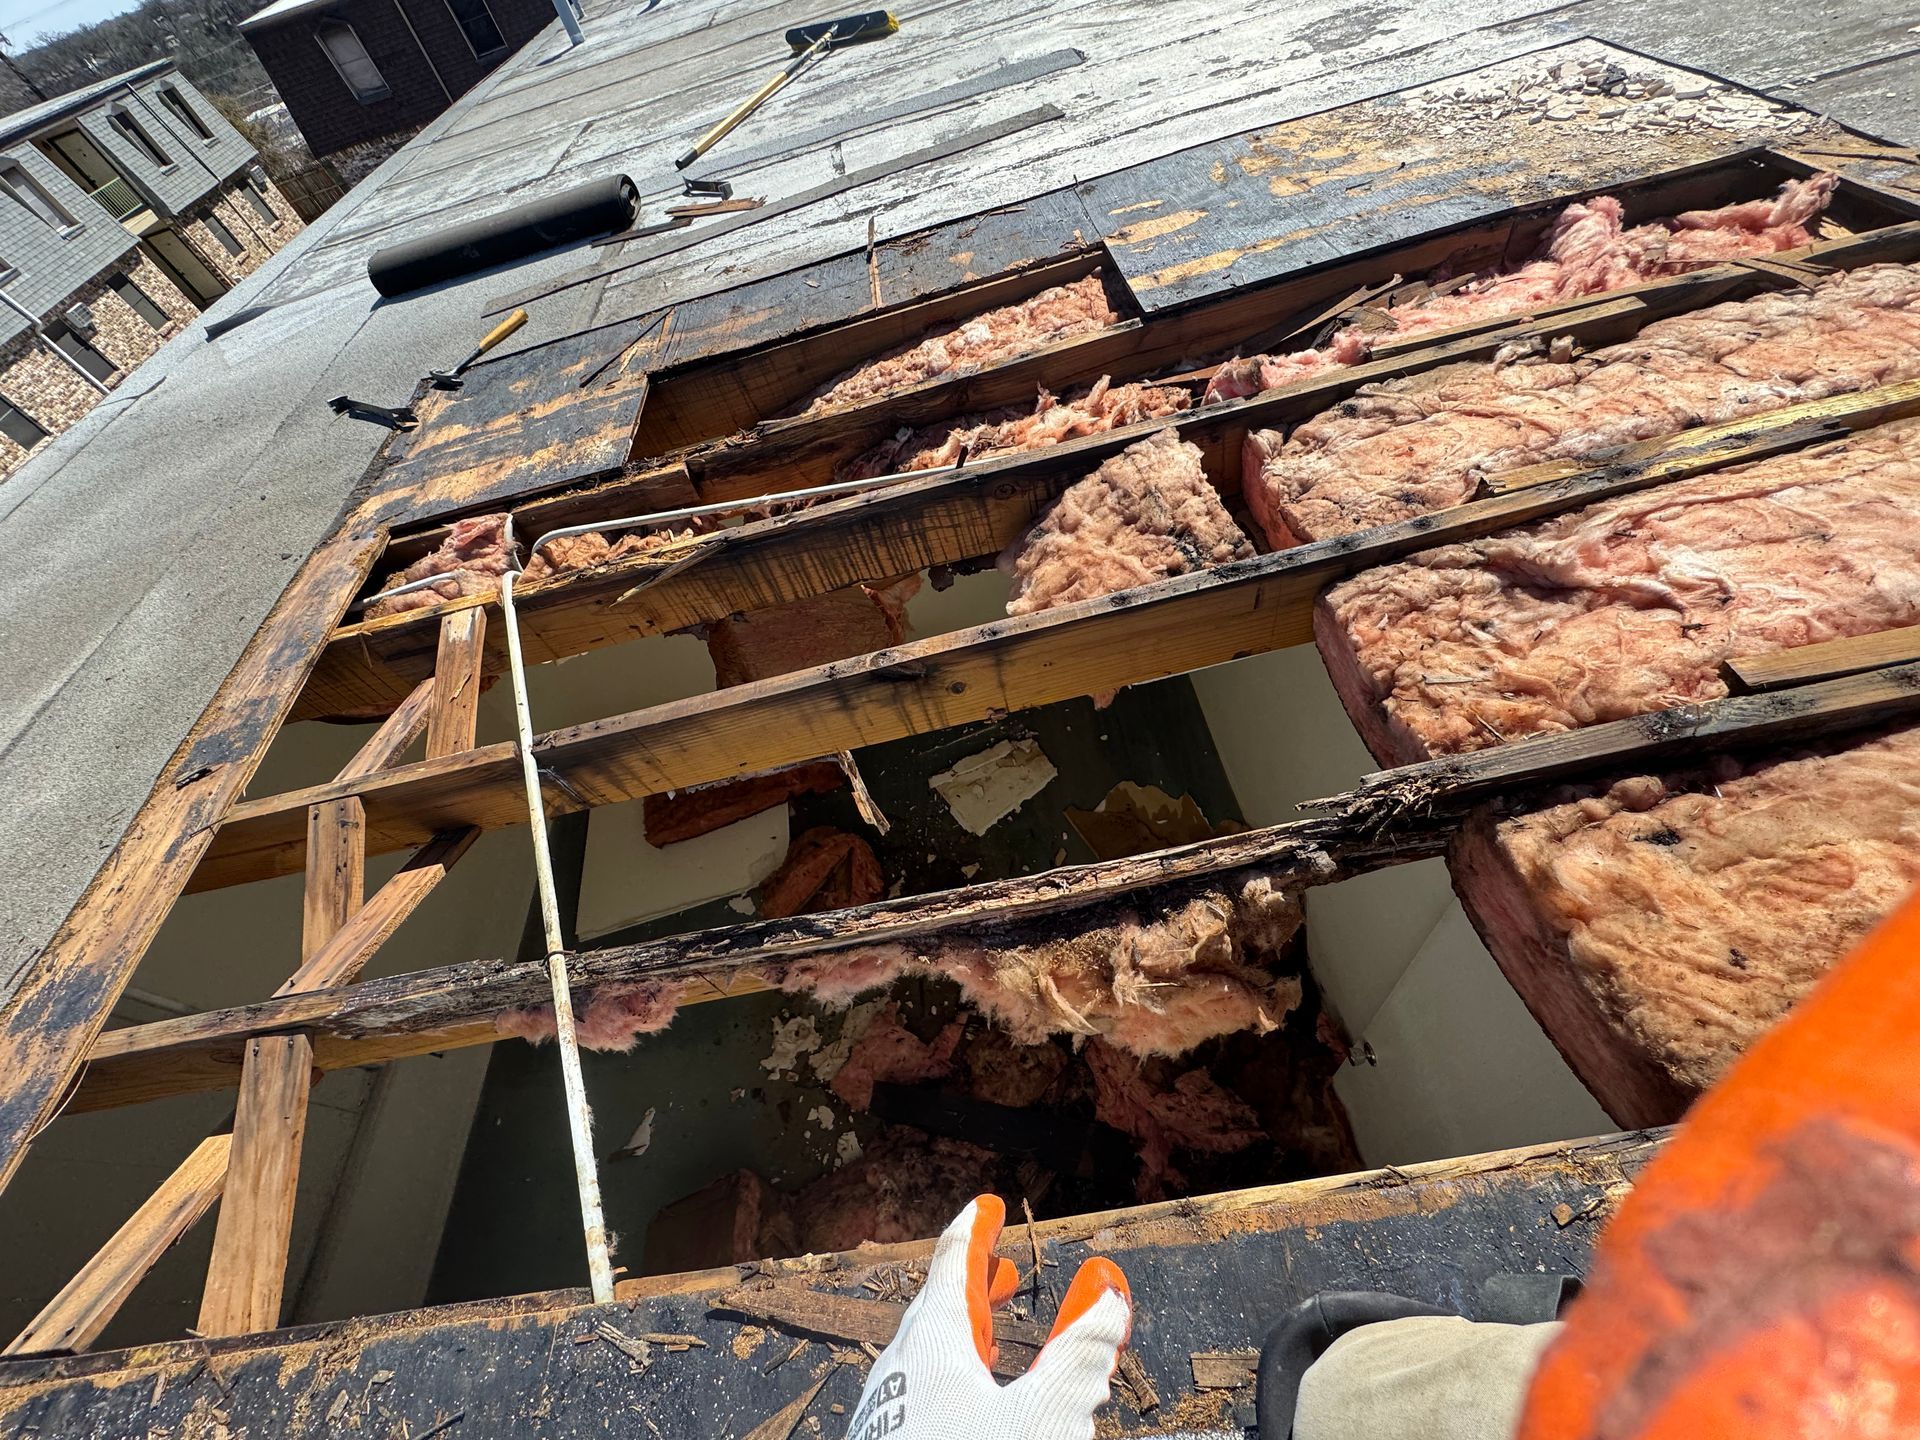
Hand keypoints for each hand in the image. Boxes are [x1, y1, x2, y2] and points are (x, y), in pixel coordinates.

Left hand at [844, 1195, 1131, 1439]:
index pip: (952, 1263)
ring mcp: (889, 1408)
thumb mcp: (1040, 1417)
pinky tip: (970, 1403)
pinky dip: (949, 1372)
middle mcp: (900, 1367)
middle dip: (972, 1283)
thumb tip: (1107, 1300)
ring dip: (961, 1332)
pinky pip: (918, 1389)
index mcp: (932, 1343)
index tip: (987, 1207)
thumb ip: (1078, 1357)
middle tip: (1001, 1270)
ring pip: (923, 1351)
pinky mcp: (889, 1437)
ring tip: (992, 1336)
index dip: (974, 1231)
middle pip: (935, 1305)